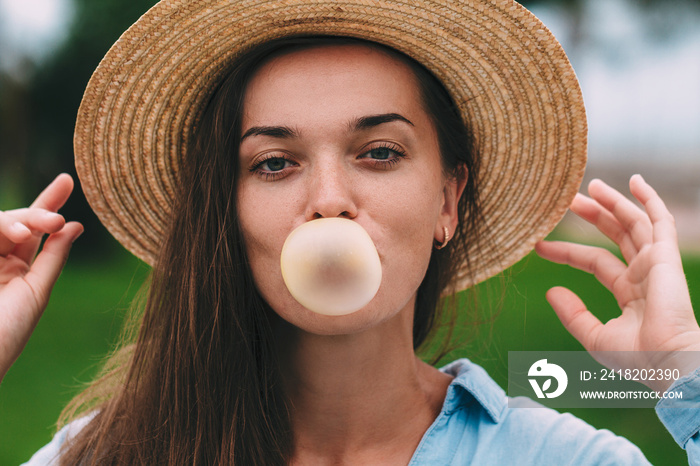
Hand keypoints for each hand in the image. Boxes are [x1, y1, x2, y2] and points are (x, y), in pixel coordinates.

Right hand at [0, 174, 82, 382]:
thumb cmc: (7, 332)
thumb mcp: (36, 292)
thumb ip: (52, 257)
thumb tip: (75, 225)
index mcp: (18, 272)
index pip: (36, 231)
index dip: (49, 203)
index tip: (67, 180)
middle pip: (17, 221)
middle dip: (37, 213)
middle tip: (55, 219)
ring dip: (15, 220)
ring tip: (27, 231)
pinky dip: (1, 224)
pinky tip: (13, 230)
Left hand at [535, 175, 699, 390]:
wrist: (667, 363)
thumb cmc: (637, 358)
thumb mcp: (595, 336)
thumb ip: (573, 314)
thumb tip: (550, 292)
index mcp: (629, 291)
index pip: (594, 261)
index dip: (567, 251)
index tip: (539, 244)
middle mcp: (643, 273)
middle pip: (614, 234)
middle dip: (592, 215)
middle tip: (567, 199)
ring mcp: (656, 263)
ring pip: (633, 223)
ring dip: (614, 202)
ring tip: (590, 185)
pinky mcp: (666, 257)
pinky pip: (659, 221)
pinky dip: (649, 199)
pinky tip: (635, 181)